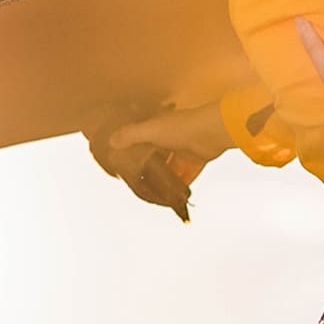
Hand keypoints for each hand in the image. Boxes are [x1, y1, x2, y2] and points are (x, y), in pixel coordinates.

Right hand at [81, 102, 228, 222]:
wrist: (212, 130)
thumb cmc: (182, 127)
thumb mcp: (149, 130)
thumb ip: (130, 135)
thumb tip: (111, 140)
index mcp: (160, 128)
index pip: (144, 142)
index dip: (136, 154)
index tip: (129, 167)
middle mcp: (173, 137)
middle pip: (159, 157)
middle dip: (152, 171)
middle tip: (143, 185)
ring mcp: (187, 148)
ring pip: (173, 168)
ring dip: (167, 181)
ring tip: (157, 194)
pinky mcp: (198, 159)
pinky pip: (188, 175)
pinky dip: (182, 185)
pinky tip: (174, 196)